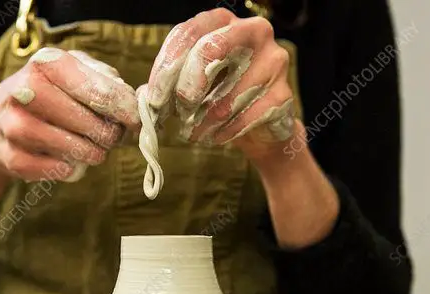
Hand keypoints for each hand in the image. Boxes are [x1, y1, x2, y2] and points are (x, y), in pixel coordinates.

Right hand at [0, 48, 138, 241]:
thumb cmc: (46, 97)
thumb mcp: (70, 75)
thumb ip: (105, 82)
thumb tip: (138, 101)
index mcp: (46, 64)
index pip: (97, 89)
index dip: (123, 108)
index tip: (135, 119)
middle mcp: (25, 91)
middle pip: (89, 122)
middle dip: (109, 133)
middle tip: (112, 136)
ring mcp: (15, 126)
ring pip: (75, 149)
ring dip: (93, 153)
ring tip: (94, 149)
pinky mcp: (12, 158)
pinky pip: (58, 170)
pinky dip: (71, 169)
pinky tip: (70, 161)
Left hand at [146, 8, 294, 160]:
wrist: (260, 124)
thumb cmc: (220, 95)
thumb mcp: (193, 82)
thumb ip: (170, 82)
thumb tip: (147, 98)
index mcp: (225, 21)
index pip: (189, 32)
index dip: (167, 67)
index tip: (155, 99)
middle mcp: (254, 32)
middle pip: (210, 50)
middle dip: (186, 89)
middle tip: (177, 114)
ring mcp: (274, 61)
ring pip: (225, 98)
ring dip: (202, 123)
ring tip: (194, 132)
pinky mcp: (283, 95)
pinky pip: (243, 120)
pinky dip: (222, 133)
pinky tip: (215, 137)